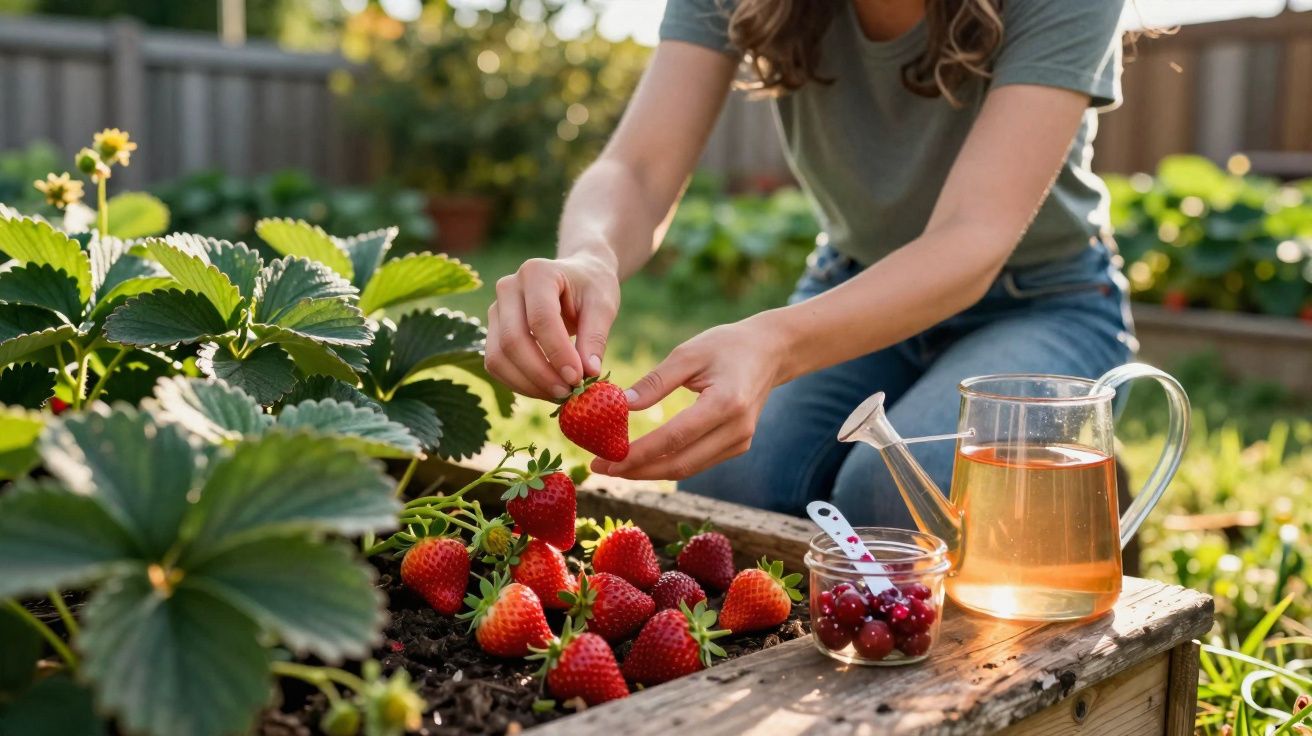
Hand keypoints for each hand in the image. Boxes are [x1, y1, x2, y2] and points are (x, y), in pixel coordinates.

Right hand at [485, 253, 620, 400]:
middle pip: (513, 340)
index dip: (558, 353)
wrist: (577, 277)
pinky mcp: (493, 331)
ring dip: (528, 384)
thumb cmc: (591, 288)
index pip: (541, 318)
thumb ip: (596, 337)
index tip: (578, 378)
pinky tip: (545, 389)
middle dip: (541, 373)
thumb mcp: (603, 306)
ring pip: (498, 357)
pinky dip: (519, 383)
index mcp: (537, 272)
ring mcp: (495, 309)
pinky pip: (496, 365)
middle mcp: (508, 288)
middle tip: (569, 392)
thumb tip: (589, 373)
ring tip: (560, 394)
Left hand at [592, 315, 788, 480]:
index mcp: (725, 403)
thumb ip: (655, 382)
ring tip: (615, 466)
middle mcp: (736, 429)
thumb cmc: (727, 345)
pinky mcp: (738, 446)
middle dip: (637, 470)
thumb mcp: (688, 353)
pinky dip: (668, 464)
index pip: (674, 438)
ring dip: (649, 471)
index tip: (604, 460)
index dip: (637, 454)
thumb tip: (620, 406)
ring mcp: (740, 442)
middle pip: (680, 463)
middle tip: (601, 468)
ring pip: (688, 469)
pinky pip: (697, 462)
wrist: (771, 352)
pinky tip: (642, 459)